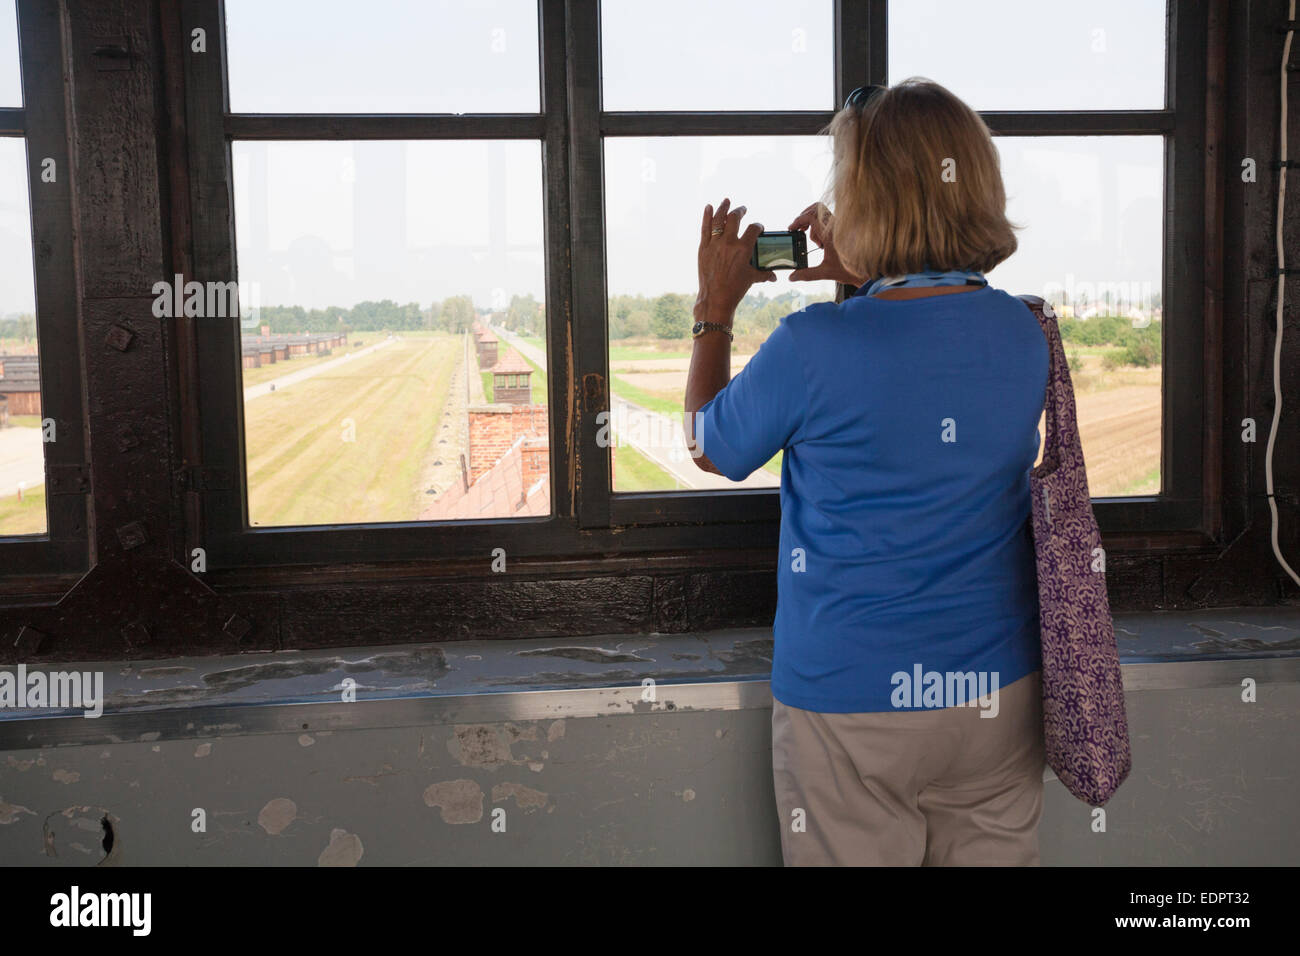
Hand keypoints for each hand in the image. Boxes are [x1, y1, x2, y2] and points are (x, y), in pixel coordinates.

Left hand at [696, 198, 775, 318]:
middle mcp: (729, 243)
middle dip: (740, 211)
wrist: (715, 299)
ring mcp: (714, 244)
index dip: (758, 226)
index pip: (754, 229)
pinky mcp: (703, 248)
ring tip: (727, 201)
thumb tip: (774, 276)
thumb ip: (764, 274)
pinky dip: (706, 216)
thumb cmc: (735, 289)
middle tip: (743, 210)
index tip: (758, 227)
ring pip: (718, 220)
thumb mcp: (752, 279)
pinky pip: (705, 228)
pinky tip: (708, 207)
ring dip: (723, 208)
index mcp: (743, 249)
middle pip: (735, 218)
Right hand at [787, 202, 862, 285]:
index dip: (799, 220)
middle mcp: (836, 227)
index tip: (792, 229)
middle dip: (804, 217)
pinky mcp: (842, 229)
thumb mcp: (825, 272)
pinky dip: (820, 227)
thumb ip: (807, 274)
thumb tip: (792, 277)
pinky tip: (821, 243)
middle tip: (799, 230)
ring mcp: (840, 226)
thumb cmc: (849, 270)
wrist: (866, 271)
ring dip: (813, 224)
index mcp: (830, 234)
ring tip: (815, 242)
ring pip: (821, 213)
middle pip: (816, 208)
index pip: (811, 217)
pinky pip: (828, 220)